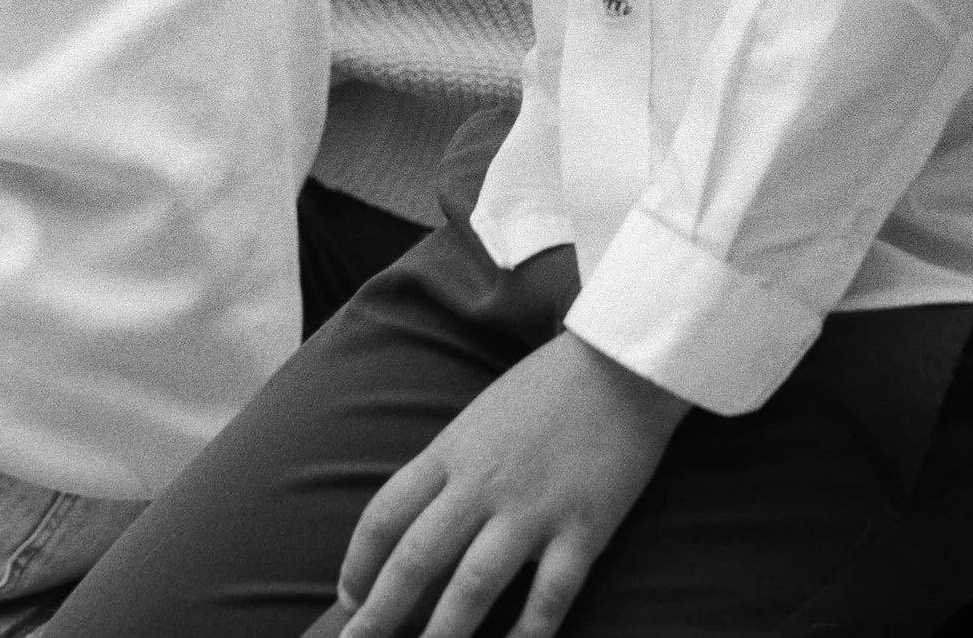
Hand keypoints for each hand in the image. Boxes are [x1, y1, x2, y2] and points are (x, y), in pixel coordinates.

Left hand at [334, 333, 686, 637]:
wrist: (623, 361)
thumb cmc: (549, 387)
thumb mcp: (482, 416)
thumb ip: (451, 469)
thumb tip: (416, 530)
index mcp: (454, 450)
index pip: (385, 514)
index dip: (358, 564)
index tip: (349, 599)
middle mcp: (484, 483)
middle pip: (417, 559)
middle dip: (380, 615)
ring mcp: (534, 508)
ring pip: (473, 587)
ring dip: (443, 636)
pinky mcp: (584, 528)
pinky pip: (548, 596)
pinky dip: (527, 635)